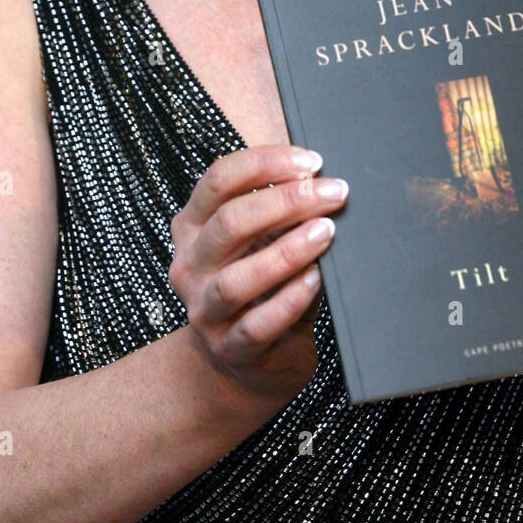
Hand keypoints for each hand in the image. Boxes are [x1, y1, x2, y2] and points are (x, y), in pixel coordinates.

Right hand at [168, 144, 347, 406]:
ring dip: (287, 251)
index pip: (220, 179)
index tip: (313, 162)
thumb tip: (322, 181)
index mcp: (192, 226)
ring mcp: (204, 310)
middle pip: (230, 222)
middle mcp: (190, 265)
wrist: (246, 360)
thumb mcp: (258, 240)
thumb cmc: (260, 284)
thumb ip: (277, 211)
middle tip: (333, 194)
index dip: (266, 163)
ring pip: (238, 278)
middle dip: (287, 202)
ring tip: (327, 232)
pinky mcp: (228, 349)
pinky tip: (315, 280)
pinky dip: (289, 300)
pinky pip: (257, 325)